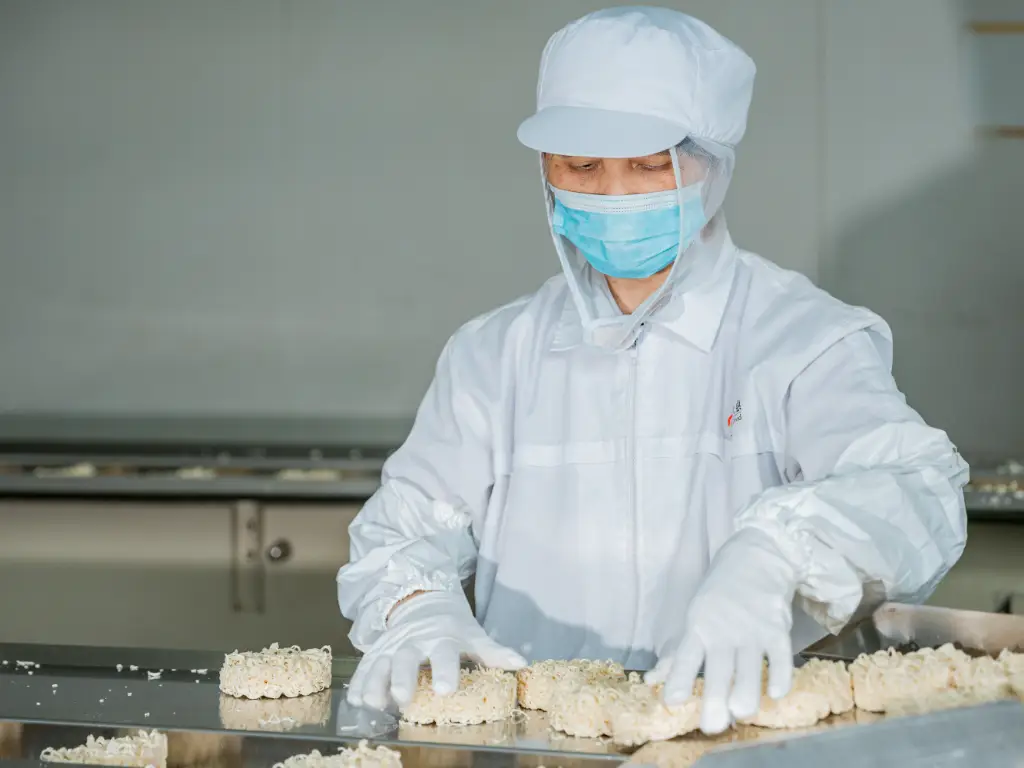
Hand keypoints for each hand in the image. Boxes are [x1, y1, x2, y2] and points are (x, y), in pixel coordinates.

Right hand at [346, 591, 526, 709]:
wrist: (424, 599)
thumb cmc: (453, 625)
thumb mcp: (474, 634)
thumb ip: (494, 652)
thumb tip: (521, 663)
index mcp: (443, 636)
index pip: (444, 653)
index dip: (445, 670)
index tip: (445, 690)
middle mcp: (415, 639)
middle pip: (406, 657)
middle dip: (403, 678)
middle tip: (403, 698)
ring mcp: (393, 644)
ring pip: (381, 661)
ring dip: (376, 682)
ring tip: (373, 702)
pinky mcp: (378, 649)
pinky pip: (366, 664)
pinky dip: (359, 681)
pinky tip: (356, 699)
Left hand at [646, 528, 797, 733]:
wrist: (755, 558)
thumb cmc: (719, 594)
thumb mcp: (694, 618)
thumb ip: (678, 656)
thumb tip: (651, 682)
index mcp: (698, 627)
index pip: (685, 656)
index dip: (678, 678)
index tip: (672, 701)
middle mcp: (723, 630)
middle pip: (719, 668)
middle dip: (715, 697)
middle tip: (712, 726)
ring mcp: (752, 629)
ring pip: (750, 665)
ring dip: (746, 690)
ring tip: (741, 713)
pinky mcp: (777, 628)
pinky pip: (781, 655)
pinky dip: (780, 674)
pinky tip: (776, 694)